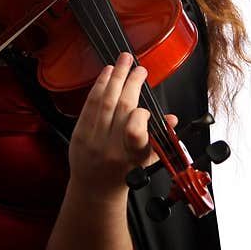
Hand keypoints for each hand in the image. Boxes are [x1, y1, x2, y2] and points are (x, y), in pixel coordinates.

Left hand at [68, 52, 171, 195]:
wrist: (96, 188)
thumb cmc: (124, 172)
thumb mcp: (147, 160)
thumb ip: (160, 139)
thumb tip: (171, 119)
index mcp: (131, 157)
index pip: (136, 131)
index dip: (141, 115)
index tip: (146, 108)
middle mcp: (111, 148)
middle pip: (120, 107)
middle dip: (130, 82)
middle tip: (138, 66)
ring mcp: (92, 140)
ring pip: (104, 102)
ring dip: (114, 77)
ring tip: (123, 61)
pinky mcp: (79, 134)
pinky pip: (89, 105)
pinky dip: (98, 86)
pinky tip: (106, 73)